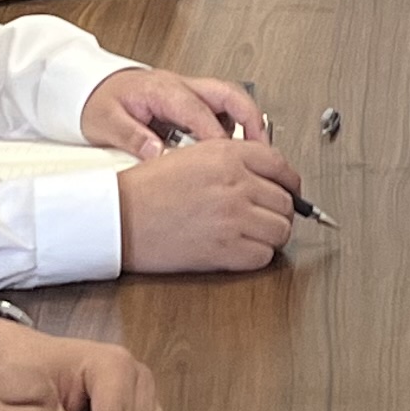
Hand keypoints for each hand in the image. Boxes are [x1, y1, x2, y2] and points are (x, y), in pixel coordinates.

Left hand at [82, 64, 261, 152]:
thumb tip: (157, 154)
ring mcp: (188, 91)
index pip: (199, 111)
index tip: (228, 159)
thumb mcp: (107, 122)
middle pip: (230, 95)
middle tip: (262, 151)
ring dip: (246, 123)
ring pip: (230, 100)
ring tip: (254, 156)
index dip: (216, 137)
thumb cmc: (99, 101)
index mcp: (163, 89)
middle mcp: (181, 86)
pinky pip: (220, 110)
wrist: (89, 86)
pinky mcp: (190, 101)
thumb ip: (132, 137)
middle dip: (251, 121)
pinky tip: (230, 153)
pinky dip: (232, 128)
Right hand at [117, 138, 301, 271]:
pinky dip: (257, 256)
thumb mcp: (193, 154)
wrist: (119, 216)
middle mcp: (236, 183)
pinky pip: (263, 256)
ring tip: (253, 234)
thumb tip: (263, 175)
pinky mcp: (225, 250)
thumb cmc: (147, 188)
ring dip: (271, 235)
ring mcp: (233, 218)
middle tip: (266, 217)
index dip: (290, 183)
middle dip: (279, 211)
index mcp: (228, 155)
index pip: (282, 167)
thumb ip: (231, 159)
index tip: (289, 191)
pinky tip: (241, 249)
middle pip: (285, 202)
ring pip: (280, 230)